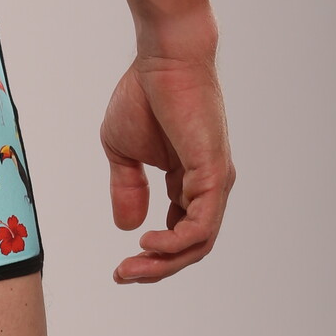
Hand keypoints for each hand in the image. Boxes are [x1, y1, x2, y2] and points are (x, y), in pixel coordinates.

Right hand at [100, 53, 233, 282]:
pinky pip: (201, 224)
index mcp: (189, 181)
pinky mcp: (215, 175)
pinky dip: (176, 242)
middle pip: (190, 247)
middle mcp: (209, 186)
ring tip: (133, 266)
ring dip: (164, 262)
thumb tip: (126, 226)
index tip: (120, 267)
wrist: (163, 59)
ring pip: (198, 243)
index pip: (178, 233)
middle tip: (124, 276)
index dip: (150, 255)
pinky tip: (148, 242)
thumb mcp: (123, 152)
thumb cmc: (145, 94)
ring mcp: (215, 182)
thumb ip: (127, 188)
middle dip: (156, 268)